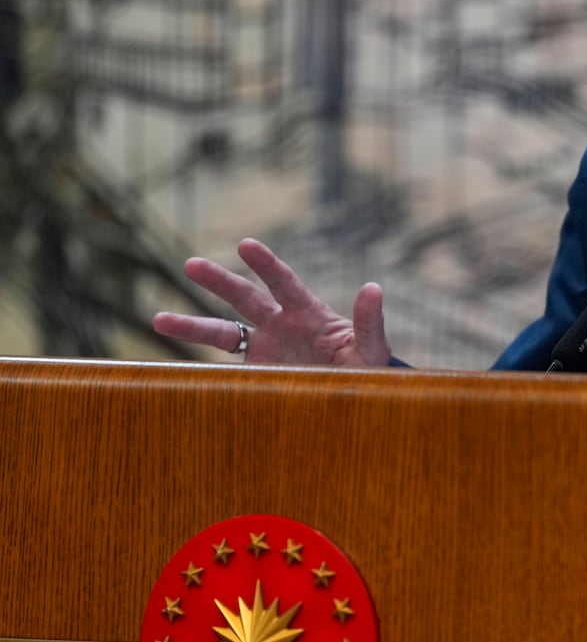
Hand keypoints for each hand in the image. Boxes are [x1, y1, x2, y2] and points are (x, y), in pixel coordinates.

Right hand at [151, 238, 390, 365]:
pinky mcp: (254, 371)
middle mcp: (281, 324)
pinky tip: (171, 365)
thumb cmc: (366, 370)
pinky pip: (223, 365)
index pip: (284, 282)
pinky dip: (200, 365)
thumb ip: (369, 323)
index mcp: (308, 313)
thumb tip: (373, 288)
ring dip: (192, 325)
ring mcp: (264, 347)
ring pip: (222, 331)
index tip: (246, 245)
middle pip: (244, 297)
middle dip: (219, 281)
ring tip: (158, 319)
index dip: (266, 264)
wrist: (354, 397)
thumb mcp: (371, 349)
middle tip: (191, 265)